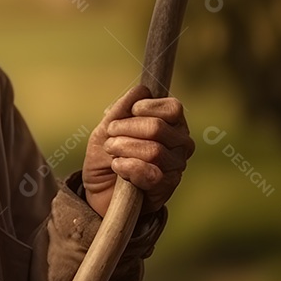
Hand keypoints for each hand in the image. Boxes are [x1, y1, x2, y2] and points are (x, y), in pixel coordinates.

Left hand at [82, 85, 194, 216]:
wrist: (99, 190)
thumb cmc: (107, 156)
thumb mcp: (107, 128)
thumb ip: (122, 108)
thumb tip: (141, 89)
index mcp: (172, 124)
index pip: (172, 108)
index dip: (144, 108)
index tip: (125, 115)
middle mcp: (181, 143)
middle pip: (157, 127)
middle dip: (124, 129)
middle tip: (110, 138)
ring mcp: (176, 166)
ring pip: (152, 150)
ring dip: (122, 149)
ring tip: (112, 153)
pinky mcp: (167, 187)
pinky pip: (149, 172)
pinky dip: (126, 167)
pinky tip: (118, 168)